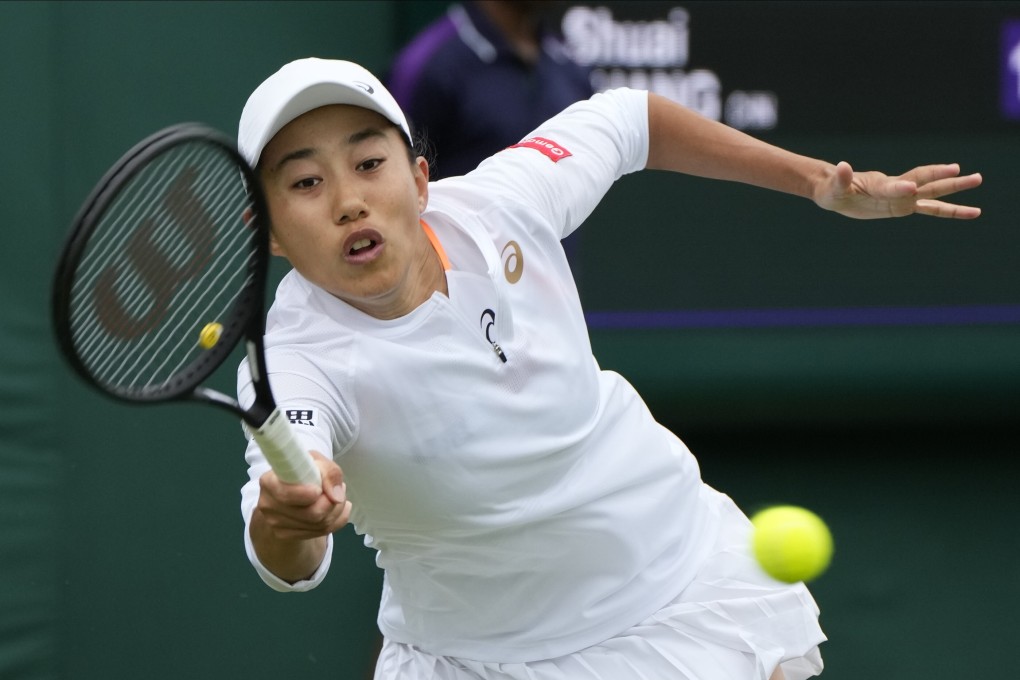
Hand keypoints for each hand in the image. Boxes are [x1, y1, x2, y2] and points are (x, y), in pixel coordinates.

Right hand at [255, 450, 351, 540]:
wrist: (293, 491)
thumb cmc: (303, 471)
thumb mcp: (317, 461)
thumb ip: (329, 472)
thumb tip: (336, 497)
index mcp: (269, 481)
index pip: (286, 494)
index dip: (306, 494)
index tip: (319, 489)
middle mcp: (268, 504)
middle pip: (311, 514)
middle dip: (332, 502)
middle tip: (338, 489)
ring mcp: (275, 523)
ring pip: (320, 525)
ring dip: (337, 510)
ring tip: (336, 496)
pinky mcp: (285, 535)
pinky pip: (322, 532)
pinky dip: (336, 520)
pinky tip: (336, 509)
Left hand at [815, 161, 981, 219]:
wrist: (836, 189)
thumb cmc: (833, 188)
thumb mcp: (834, 186)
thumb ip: (841, 177)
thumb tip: (843, 166)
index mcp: (878, 185)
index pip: (893, 186)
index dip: (900, 189)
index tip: (912, 190)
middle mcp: (895, 187)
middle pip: (925, 183)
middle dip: (947, 181)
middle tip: (974, 176)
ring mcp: (901, 196)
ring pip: (933, 194)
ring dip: (955, 189)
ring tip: (978, 180)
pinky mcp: (902, 206)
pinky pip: (928, 209)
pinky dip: (947, 211)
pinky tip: (967, 211)